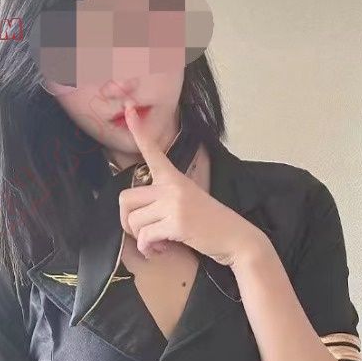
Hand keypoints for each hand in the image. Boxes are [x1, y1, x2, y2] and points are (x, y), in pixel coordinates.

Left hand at [119, 101, 265, 267]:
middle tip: (141, 232)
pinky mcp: (176, 224)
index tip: (129, 109)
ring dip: (140, 239)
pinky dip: (147, 249)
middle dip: (126, 221)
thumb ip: (165, 198)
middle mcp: (172, 187)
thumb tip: (140, 213)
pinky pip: (145, 237)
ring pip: (133, 221)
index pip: (152, 151)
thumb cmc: (211, 223)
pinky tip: (160, 250)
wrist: (235, 238)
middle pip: (125, 198)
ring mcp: (174, 204)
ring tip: (156, 244)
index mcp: (174, 178)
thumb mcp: (189, 200)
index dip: (138, 131)